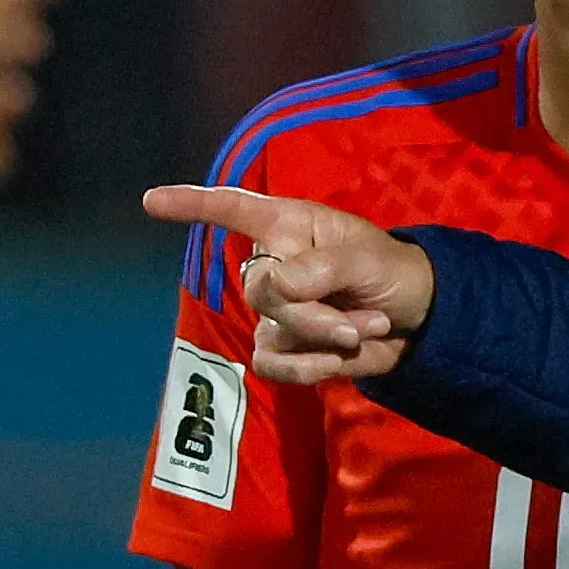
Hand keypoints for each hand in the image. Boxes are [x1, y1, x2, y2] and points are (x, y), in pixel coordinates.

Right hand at [141, 183, 436, 382]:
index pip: (232, 209)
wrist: (417, 323)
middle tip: (361, 323)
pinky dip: (309, 368)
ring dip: (324, 340)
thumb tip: (274, 285)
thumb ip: (320, 268)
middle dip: (313, 314)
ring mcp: (275, 310)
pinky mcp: (283, 348)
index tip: (151, 200)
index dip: (191, 204)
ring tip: (365, 331)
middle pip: (260, 290)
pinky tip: (339, 361)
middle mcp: (274, 263)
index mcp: (289, 226)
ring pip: (271, 331)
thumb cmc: (392, 273)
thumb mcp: (367, 261)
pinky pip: (272, 364)